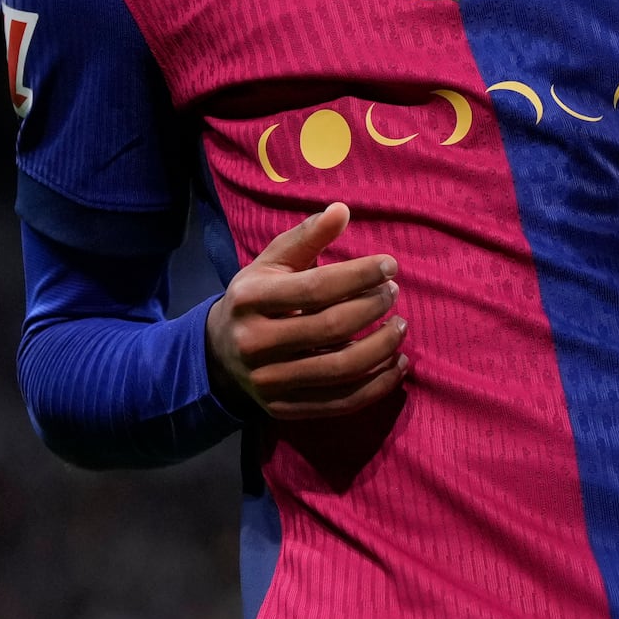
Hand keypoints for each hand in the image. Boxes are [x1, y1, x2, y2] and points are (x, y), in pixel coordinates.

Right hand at [204, 203, 408, 421]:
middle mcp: (254, 343)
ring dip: (382, 348)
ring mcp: (268, 381)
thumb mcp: (271, 262)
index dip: (360, 275)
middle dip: (373, 308)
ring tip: (401, 327)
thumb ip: (307, 236)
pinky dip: (377, 386)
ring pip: (340, 370)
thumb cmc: (256, 298)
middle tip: (393, 294)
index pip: (317, 288)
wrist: (217, 353)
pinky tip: (398, 364)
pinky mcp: (283, 409)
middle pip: (331, 328)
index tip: (390, 265)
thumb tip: (343, 210)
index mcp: (251, 300)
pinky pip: (340, 403)